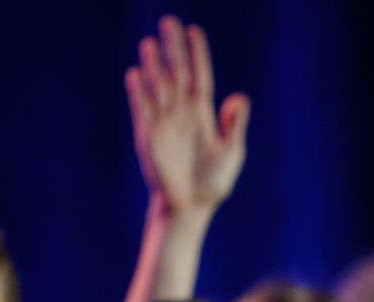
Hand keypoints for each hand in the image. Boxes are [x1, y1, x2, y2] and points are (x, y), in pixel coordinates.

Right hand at [125, 16, 250, 213]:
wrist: (190, 207)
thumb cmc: (214, 184)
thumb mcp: (231, 153)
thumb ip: (234, 126)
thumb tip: (239, 97)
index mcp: (203, 115)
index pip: (200, 77)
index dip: (197, 55)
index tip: (193, 31)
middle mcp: (182, 114)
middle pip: (176, 74)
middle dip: (172, 49)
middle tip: (168, 21)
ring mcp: (164, 123)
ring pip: (158, 87)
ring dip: (153, 65)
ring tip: (149, 43)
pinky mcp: (149, 137)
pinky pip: (143, 110)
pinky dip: (138, 93)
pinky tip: (135, 74)